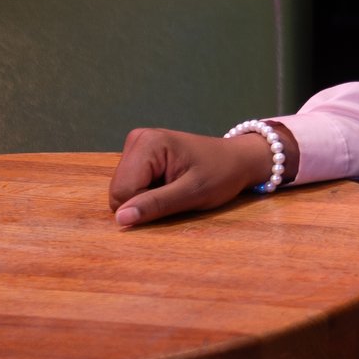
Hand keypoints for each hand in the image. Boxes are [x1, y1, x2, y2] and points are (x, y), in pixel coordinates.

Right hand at [108, 126, 293, 226]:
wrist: (238, 160)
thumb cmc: (222, 174)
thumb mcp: (193, 193)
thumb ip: (156, 204)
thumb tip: (121, 219)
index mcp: (148, 143)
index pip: (123, 192)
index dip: (145, 205)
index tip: (175, 196)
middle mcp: (137, 140)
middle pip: (120, 190)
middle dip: (145, 200)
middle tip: (176, 193)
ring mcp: (137, 146)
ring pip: (123, 190)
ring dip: (147, 197)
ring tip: (175, 187)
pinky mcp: (140, 155)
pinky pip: (131, 185)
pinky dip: (148, 191)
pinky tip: (169, 184)